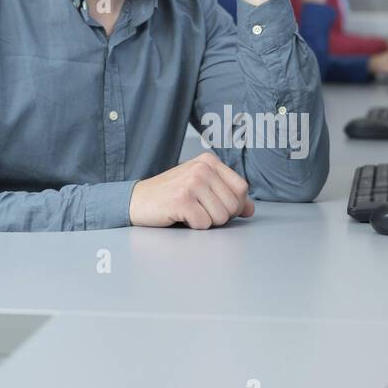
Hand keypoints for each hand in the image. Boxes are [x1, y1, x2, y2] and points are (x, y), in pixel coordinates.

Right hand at [129, 152, 254, 228]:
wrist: (136, 201)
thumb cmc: (171, 196)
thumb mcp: (201, 189)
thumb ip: (227, 196)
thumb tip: (250, 209)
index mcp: (209, 161)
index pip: (242, 189)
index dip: (234, 205)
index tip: (214, 205)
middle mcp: (202, 168)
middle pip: (233, 205)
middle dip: (219, 216)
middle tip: (198, 210)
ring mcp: (191, 182)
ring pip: (221, 217)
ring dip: (206, 222)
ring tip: (189, 212)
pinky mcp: (181, 199)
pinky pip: (204, 224)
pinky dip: (193, 227)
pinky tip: (180, 216)